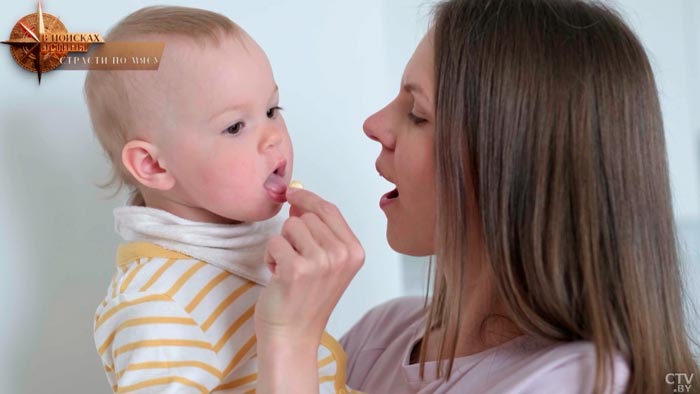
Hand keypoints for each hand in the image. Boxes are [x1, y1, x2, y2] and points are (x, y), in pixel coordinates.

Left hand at [255, 187, 364, 344]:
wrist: (293, 336)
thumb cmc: (306, 300)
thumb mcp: (327, 262)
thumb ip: (319, 231)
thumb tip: (297, 198)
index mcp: (354, 252)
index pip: (329, 209)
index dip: (307, 198)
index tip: (292, 193)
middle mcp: (341, 255)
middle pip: (307, 216)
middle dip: (293, 232)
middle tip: (295, 259)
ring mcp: (320, 262)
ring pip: (289, 226)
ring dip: (281, 244)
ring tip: (287, 268)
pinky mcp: (295, 269)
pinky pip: (274, 241)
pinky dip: (270, 256)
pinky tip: (278, 275)